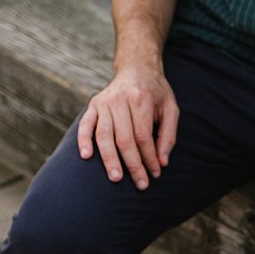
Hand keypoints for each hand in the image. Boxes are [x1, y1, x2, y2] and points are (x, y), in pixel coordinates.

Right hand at [77, 66, 178, 189]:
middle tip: (140, 184)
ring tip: (116, 178)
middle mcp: (120, 100)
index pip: (143, 137)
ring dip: (109, 159)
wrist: (137, 68)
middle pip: (124, 139)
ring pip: (104, 135)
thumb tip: (162, 162)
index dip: (149, 158)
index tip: (154, 174)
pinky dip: (83, 140)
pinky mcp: (93, 105)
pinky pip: (85, 125)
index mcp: (141, 99)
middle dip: (133, 165)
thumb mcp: (171, 109)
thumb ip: (168, 135)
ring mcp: (104, 102)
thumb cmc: (156, 92)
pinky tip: (86, 156)